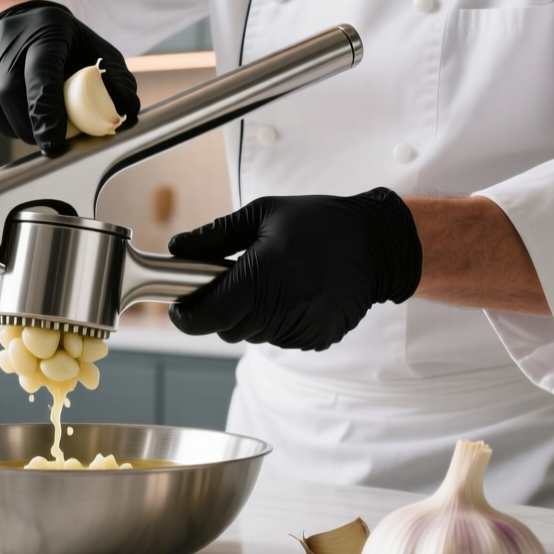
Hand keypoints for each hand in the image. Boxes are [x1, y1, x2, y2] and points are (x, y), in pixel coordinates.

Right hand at [0, 0, 139, 153]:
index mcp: (46, 30)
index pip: (40, 73)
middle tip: (51, 141)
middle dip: (32, 127)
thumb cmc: (67, 44)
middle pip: (9, 94)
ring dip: (16, 128)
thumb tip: (125, 113)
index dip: (45, 110)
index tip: (54, 142)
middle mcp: (7, 39)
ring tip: (36, 125)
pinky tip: (17, 115)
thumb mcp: (99, 53)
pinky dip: (1, 123)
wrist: (24, 22)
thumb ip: (118, 82)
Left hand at [167, 189, 422, 350]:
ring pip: (253, 335)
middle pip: (227, 329)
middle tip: (235, 280)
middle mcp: (280, 308)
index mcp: (261, 276)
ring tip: (272, 281)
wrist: (375, 244)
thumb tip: (178, 247)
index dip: (187, 316)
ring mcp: (299, 328)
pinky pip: (280, 338)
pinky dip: (277, 321)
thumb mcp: (263, 214)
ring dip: (251, 315)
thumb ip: (216, 236)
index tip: (181, 306)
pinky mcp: (316, 338)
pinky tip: (293, 294)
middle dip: (221, 309)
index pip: (208, 316)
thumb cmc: (318, 223)